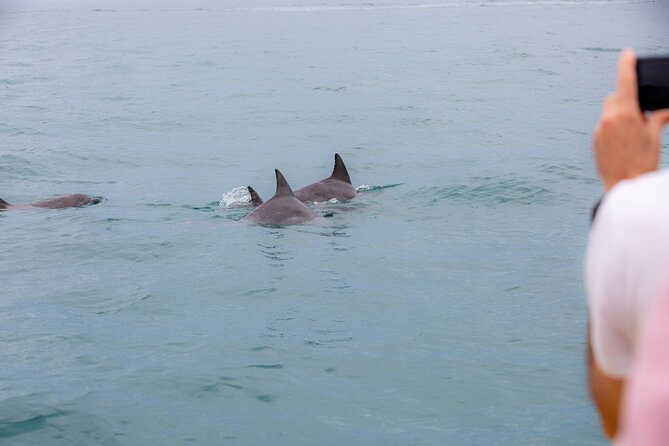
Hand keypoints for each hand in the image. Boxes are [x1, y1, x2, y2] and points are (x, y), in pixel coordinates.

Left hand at [593, 49, 668, 190]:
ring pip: (607, 112)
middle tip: (638, 115)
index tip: (627, 53)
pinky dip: (611, 129)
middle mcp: (609, 119)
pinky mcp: (594, 141)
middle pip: (614, 97)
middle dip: (626, 100)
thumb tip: (665, 111)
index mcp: (626, 114)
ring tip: (629, 134)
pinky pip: (602, 127)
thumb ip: (657, 118)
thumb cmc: (642, 161)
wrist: (624, 185)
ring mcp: (599, 130)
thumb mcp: (654, 137)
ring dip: (617, 115)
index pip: (625, 81)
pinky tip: (620, 144)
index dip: (626, 64)